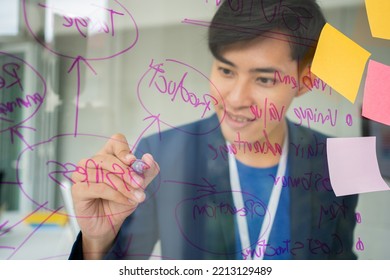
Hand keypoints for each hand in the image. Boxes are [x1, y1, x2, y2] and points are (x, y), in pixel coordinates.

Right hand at [71, 133, 158, 258]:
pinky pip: (98, 188)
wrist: (109, 224)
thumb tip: (148, 158)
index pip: (115, 141)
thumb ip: (146, 172)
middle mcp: (92, 162)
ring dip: (124, 186)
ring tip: (136, 197)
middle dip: (127, 172)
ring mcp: (81, 175)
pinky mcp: (77, 190)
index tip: (133, 161)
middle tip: (140, 184)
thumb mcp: (138, 186)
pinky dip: (116, 195)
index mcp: (107, 156)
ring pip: (104, 174)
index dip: (124, 150)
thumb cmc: (120, 202)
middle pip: (108, 158)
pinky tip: (126, 201)